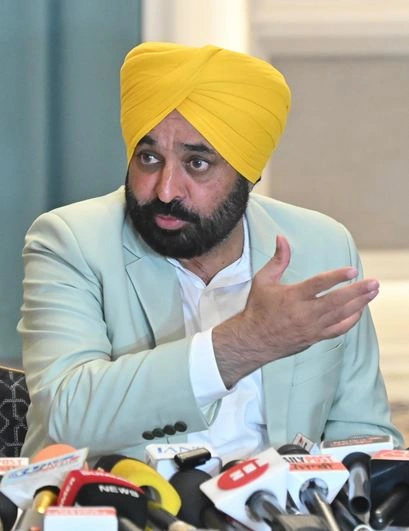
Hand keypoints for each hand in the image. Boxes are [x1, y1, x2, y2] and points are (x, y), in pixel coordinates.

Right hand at [213, 235, 378, 387]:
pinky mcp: (315, 337)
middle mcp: (303, 313)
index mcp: (291, 297)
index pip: (318, 285)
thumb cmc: (258, 308)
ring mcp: (311, 328)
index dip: (336, 277)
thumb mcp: (263, 280)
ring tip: (373, 292)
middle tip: (374, 283)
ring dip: (359, 303)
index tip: (352, 270)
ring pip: (341, 316)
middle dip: (357, 292)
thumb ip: (277, 259)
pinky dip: (352, 320)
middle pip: (336, 302)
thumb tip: (282, 238)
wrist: (253, 340)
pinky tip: (360, 310)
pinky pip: (338, 330)